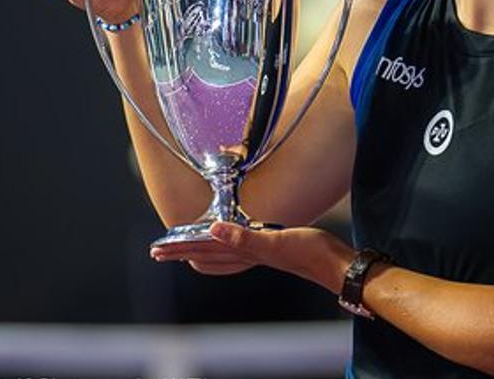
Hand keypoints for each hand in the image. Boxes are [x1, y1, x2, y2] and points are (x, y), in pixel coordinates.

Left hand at [150, 222, 353, 291]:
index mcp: (245, 251)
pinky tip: (230, 245)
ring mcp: (261, 252)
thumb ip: (243, 236)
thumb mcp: (274, 241)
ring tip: (184, 252)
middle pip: (206, 253)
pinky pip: (240, 249)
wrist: (336, 263)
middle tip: (159, 253)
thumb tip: (213, 229)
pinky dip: (226, 247)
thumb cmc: (309, 252)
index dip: (180, 247)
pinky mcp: (274, 247)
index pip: (203, 248)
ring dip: (200, 250)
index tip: (157, 249)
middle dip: (182, 251)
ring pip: (220, 253)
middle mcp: (249, 254)